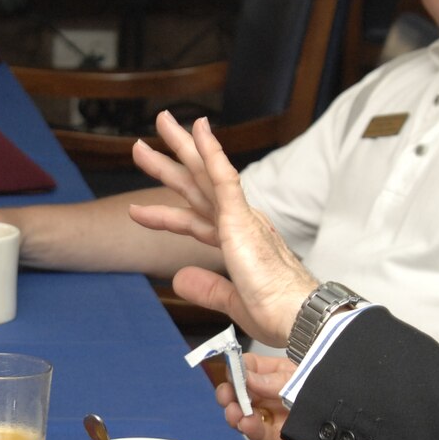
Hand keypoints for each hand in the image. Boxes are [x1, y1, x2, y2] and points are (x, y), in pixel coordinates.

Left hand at [128, 113, 317, 348]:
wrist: (298, 317)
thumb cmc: (279, 313)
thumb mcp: (234, 302)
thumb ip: (207, 288)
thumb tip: (180, 277)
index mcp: (240, 243)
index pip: (196, 221)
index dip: (166, 214)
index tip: (140, 210)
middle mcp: (240, 224)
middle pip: (197, 186)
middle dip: (172, 162)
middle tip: (146, 142)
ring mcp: (241, 218)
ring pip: (204, 174)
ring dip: (181, 148)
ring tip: (161, 122)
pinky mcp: (242, 219)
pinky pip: (224, 177)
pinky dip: (211, 153)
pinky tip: (199, 131)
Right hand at [219, 358, 374, 439]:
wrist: (363, 435)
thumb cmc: (337, 399)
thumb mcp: (303, 381)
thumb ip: (275, 381)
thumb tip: (247, 377)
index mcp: (282, 376)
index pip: (251, 369)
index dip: (238, 370)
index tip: (229, 373)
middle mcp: (277, 398)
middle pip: (244, 394)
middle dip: (231, 394)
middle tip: (226, 396)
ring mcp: (278, 421)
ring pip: (248, 416)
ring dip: (237, 413)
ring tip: (235, 412)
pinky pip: (262, 436)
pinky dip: (252, 430)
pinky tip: (246, 423)